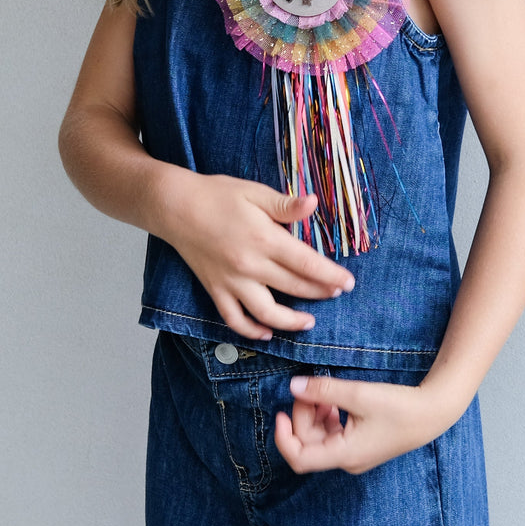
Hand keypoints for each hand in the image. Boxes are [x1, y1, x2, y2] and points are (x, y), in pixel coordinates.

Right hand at [164, 173, 354, 340]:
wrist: (176, 206)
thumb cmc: (218, 195)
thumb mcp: (255, 192)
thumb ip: (285, 205)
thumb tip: (314, 203)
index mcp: (264, 239)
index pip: (307, 264)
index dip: (330, 276)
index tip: (348, 283)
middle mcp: (250, 266)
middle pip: (294, 288)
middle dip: (320, 294)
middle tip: (337, 294)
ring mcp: (231, 281)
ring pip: (267, 313)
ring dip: (291, 322)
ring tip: (309, 322)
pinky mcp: (215, 289)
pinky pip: (234, 319)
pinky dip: (251, 331)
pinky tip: (266, 332)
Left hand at [274, 373, 463, 474]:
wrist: (431, 413)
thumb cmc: (399, 406)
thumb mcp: (358, 394)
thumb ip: (324, 390)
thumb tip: (293, 386)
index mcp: (344, 454)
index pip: (299, 458)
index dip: (284, 437)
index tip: (281, 413)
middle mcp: (346, 460)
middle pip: (308, 442)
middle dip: (303, 414)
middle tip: (312, 388)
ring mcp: (353, 454)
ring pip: (319, 437)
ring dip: (315, 413)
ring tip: (326, 391)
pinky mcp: (360, 445)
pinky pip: (332, 434)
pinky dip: (327, 416)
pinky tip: (335, 400)